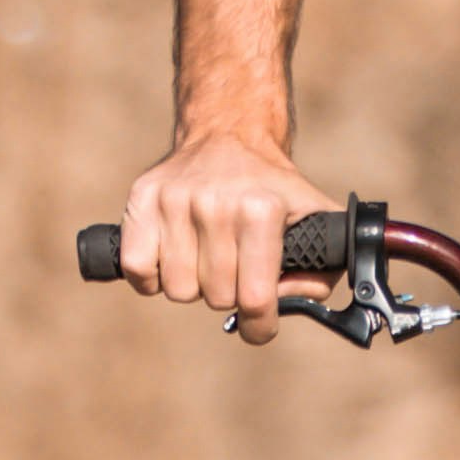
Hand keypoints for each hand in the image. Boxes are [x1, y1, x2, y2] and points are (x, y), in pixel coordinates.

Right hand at [124, 128, 345, 342]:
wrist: (228, 133)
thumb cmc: (271, 187)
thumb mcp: (312, 218)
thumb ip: (321, 270)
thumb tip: (290, 304)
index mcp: (261, 209)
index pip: (256, 298)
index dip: (260, 326)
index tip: (259, 326)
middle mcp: (216, 203)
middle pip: (217, 298)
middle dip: (229, 294)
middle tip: (235, 270)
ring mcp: (174, 200)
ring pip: (178, 290)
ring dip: (193, 285)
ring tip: (205, 258)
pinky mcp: (143, 199)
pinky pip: (139, 269)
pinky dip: (153, 276)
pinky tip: (172, 257)